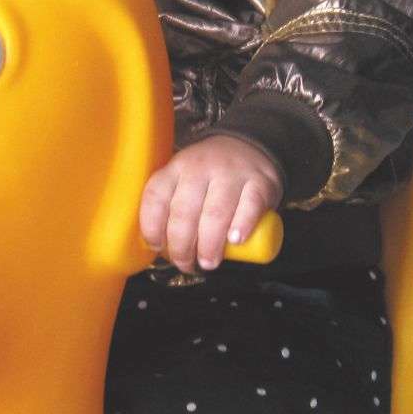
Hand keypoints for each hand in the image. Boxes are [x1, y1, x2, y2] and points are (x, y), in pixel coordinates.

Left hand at [139, 134, 283, 273]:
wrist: (249, 149)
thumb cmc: (210, 178)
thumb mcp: (183, 181)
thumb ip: (169, 207)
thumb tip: (160, 249)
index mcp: (176, 169)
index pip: (156, 198)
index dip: (152, 228)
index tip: (158, 249)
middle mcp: (201, 167)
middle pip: (184, 212)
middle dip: (182, 247)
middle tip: (186, 264)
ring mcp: (231, 173)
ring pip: (215, 213)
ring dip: (209, 245)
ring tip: (209, 262)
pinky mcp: (260, 181)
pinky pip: (250, 206)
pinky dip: (242, 226)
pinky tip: (236, 240)